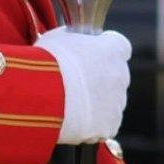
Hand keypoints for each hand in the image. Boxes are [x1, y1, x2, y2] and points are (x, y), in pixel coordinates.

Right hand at [36, 28, 132, 144]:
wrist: (42, 93)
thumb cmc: (48, 60)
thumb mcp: (59, 37)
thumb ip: (76, 38)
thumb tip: (74, 40)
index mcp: (114, 49)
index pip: (120, 48)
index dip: (105, 53)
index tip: (91, 56)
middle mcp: (122, 74)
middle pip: (115, 77)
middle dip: (100, 80)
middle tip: (75, 85)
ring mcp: (117, 102)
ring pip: (111, 103)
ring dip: (96, 104)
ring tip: (68, 106)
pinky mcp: (109, 126)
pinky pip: (105, 126)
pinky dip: (93, 126)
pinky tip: (73, 122)